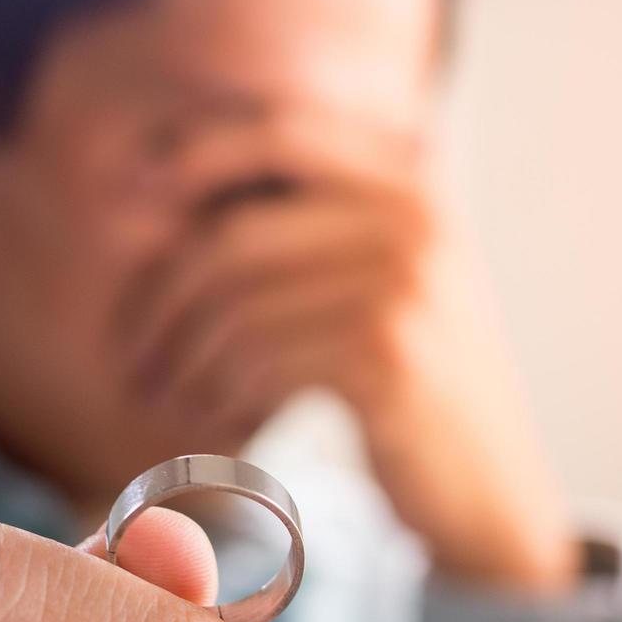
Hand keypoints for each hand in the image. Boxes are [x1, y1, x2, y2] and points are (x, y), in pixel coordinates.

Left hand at [127, 111, 578, 592]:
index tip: (132, 197)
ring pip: (239, 307)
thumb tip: (166, 180)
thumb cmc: (414, 386)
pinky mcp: (389, 359)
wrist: (490, 490)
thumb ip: (311, 222)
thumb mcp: (385, 282)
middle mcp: (414, 219)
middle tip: (134, 355)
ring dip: (183, 362)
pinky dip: (224, 397)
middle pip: (235, 234)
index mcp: (411, 182)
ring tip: (166, 396)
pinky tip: (222, 421)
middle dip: (162, 299)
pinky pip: (262, 363)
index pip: (280, 131)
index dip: (194, 154)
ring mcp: (406, 286)